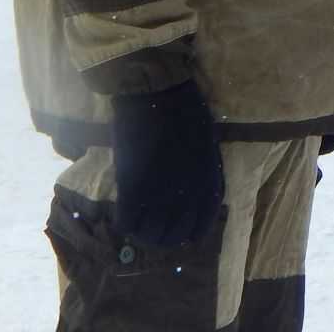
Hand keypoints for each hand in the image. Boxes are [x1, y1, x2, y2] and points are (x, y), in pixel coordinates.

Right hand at [110, 81, 224, 246]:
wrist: (157, 96)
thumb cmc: (186, 112)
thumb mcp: (207, 146)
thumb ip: (203, 173)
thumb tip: (192, 195)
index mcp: (209, 181)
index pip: (204, 221)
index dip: (194, 233)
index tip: (187, 237)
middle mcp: (187, 194)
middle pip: (175, 234)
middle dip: (166, 237)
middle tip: (156, 232)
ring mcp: (159, 195)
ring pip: (150, 233)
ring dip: (144, 234)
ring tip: (140, 227)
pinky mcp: (133, 190)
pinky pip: (126, 222)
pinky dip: (124, 223)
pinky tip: (124, 215)